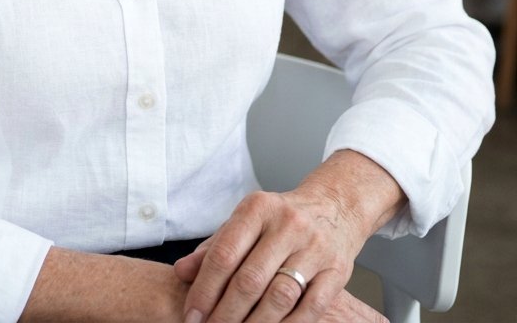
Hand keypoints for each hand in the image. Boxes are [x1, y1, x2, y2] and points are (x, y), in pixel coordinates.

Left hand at [174, 147, 402, 322]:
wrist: (334, 207)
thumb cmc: (280, 219)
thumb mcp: (245, 222)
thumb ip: (213, 247)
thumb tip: (181, 273)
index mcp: (258, 208)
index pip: (225, 253)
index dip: (205, 289)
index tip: (191, 315)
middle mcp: (288, 224)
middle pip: (250, 279)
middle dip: (226, 313)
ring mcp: (315, 248)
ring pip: (279, 297)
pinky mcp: (337, 271)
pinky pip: (310, 308)